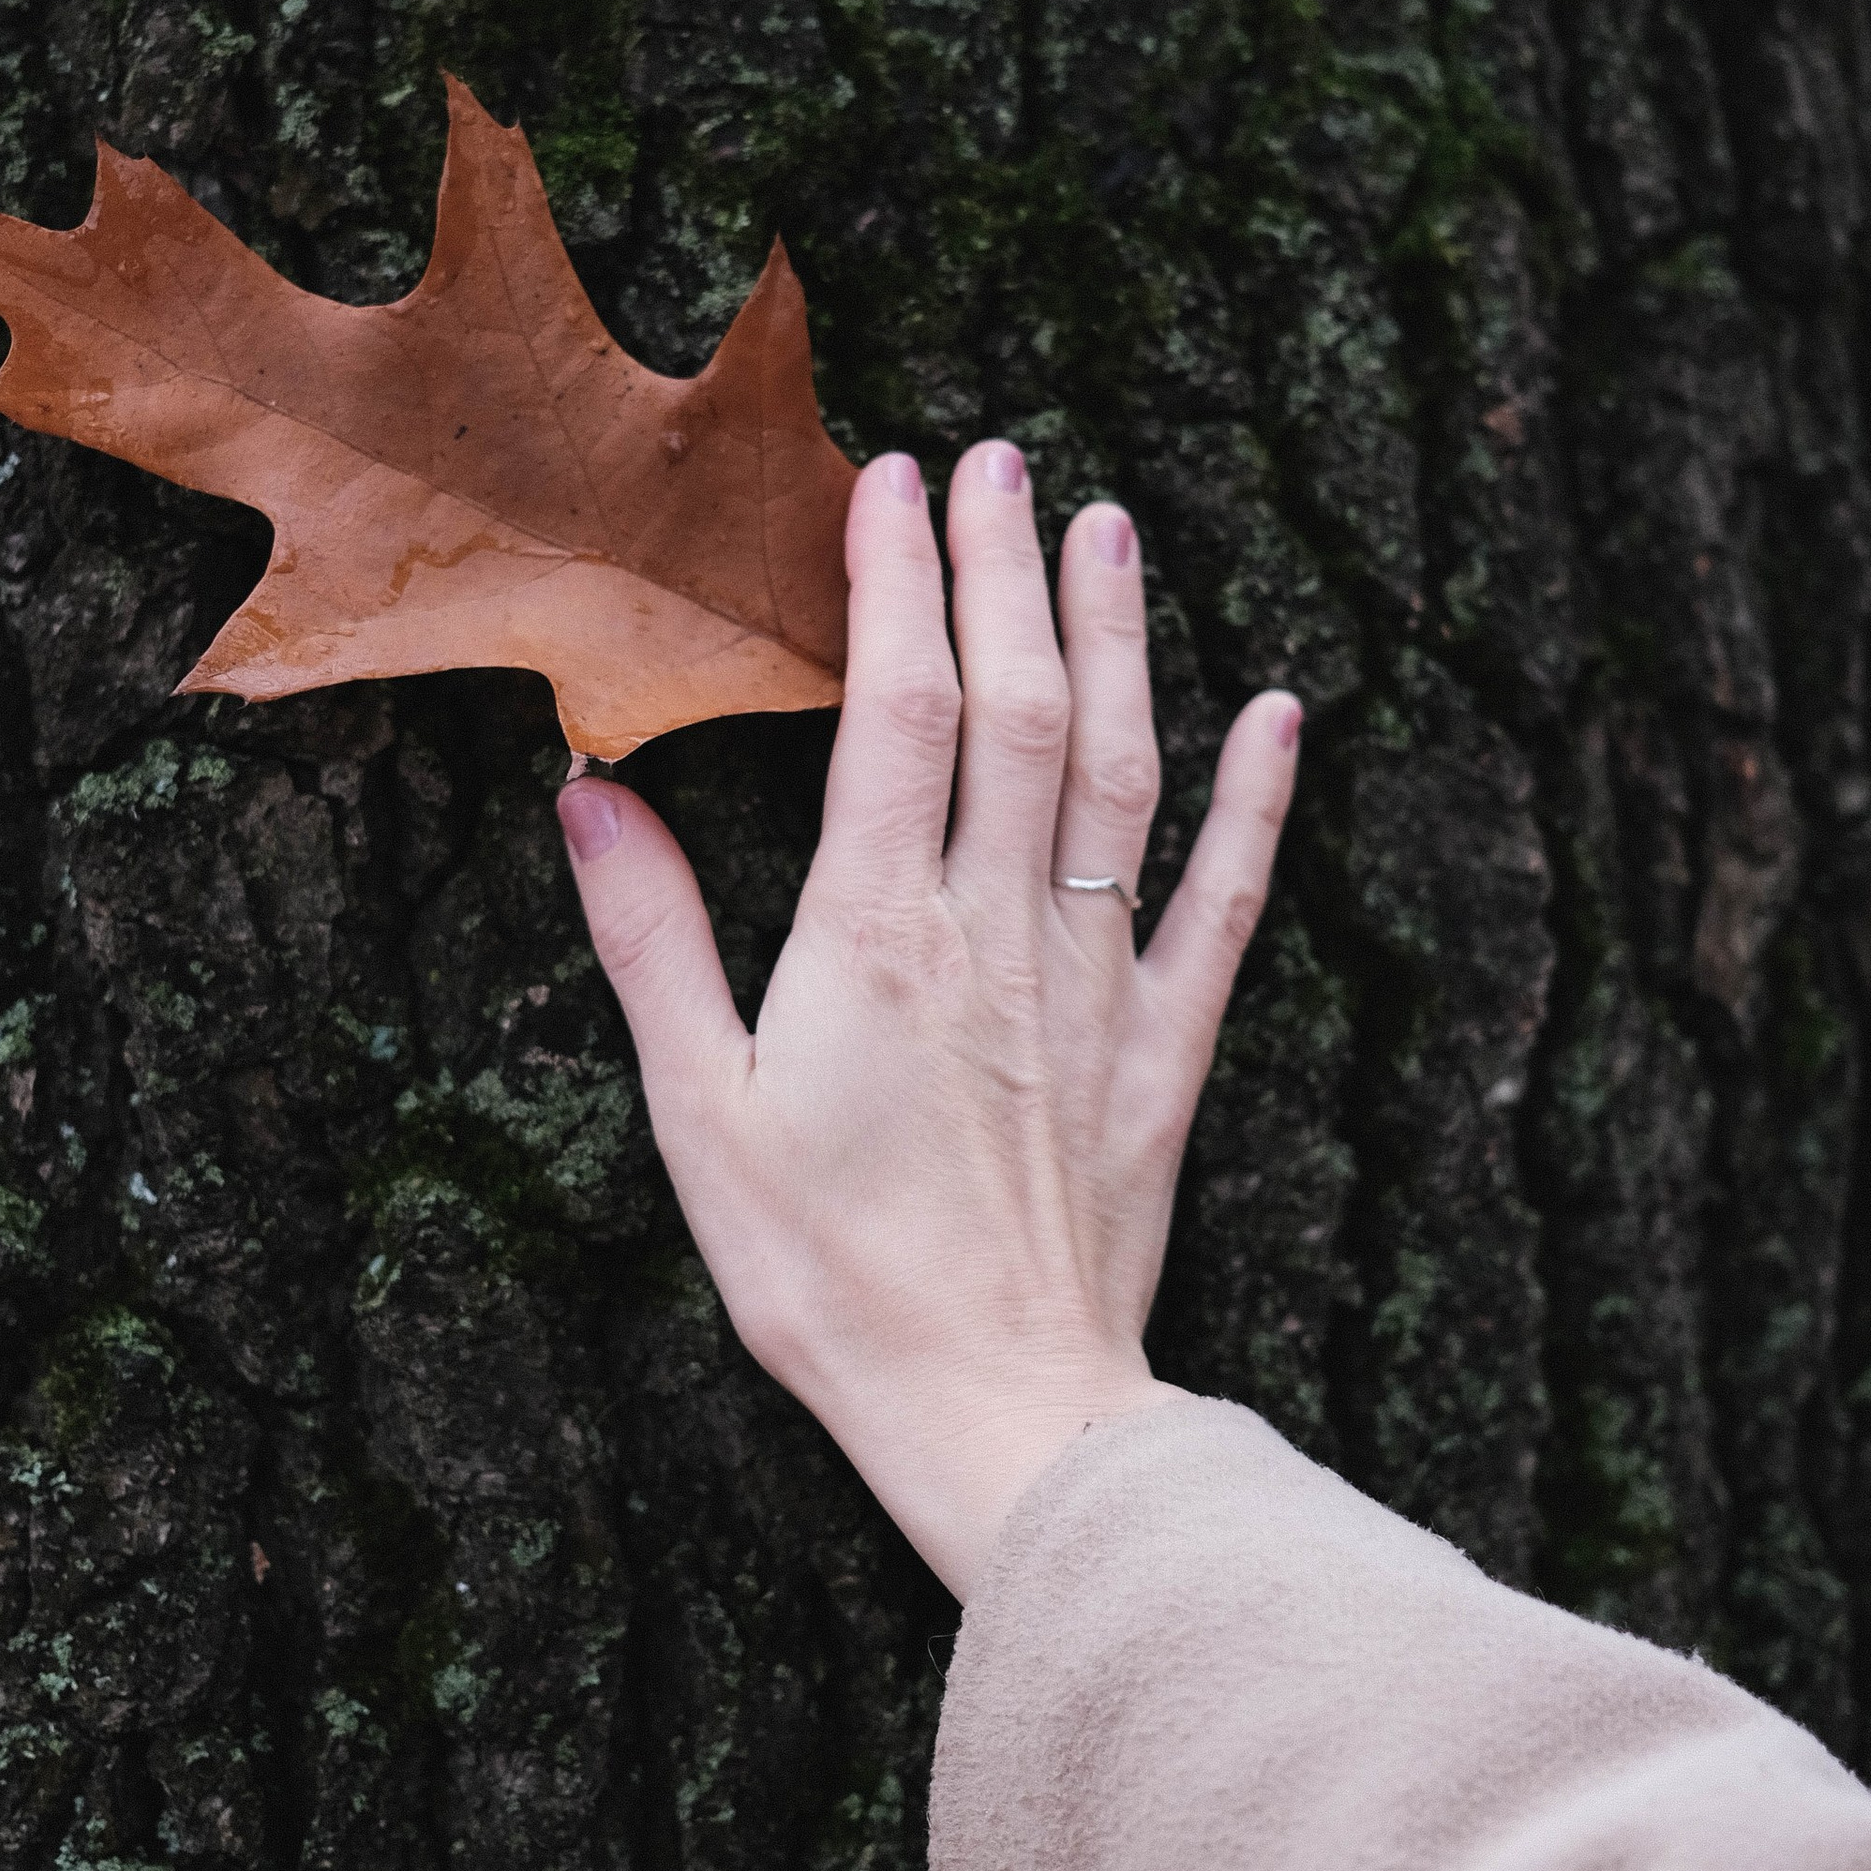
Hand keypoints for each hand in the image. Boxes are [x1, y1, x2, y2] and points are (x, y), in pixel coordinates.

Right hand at [556, 442, 1302, 1597]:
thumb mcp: (699, 1118)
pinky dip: (1257, 800)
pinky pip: (1224, 901)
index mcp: (877, 938)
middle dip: (1006, 568)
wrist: (998, 1414)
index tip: (891, 480)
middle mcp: (1001, 932)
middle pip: (1018, 708)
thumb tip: (592, 796)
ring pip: (1121, 771)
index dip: (899, 583)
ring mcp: (1098, 984)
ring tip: (1112, 527)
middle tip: (999, 456)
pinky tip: (1279, 712)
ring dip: (1121, 639)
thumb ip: (653, 945)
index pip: (898, 710)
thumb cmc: (829, 1281)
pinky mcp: (1167, 1052)